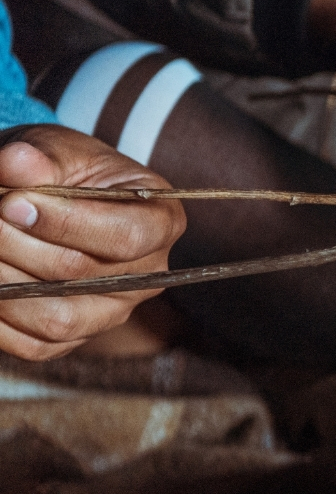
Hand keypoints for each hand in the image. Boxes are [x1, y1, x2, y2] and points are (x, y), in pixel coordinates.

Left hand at [0, 126, 185, 359]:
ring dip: (2, 280)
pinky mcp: (75, 338)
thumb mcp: (58, 149)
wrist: (50, 201)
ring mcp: (113, 312)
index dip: (66, 223)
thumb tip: (16, 164)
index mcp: (161, 221)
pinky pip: (34, 344)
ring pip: (57, 318)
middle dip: (15, 242)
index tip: (13, 202)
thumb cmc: (63, 170)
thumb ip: (41, 155)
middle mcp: (147, 275)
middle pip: (80, 274)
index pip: (127, 237)